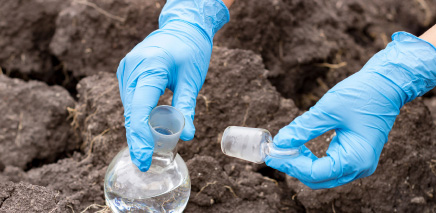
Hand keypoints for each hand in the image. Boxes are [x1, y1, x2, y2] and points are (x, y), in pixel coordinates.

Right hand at [117, 0, 228, 170]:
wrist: (182, 27)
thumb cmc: (191, 50)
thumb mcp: (192, 79)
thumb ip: (187, 107)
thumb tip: (188, 135)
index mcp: (149, 68)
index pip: (140, 110)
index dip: (140, 138)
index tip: (143, 159)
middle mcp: (131, 68)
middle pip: (131, 112)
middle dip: (137, 138)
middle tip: (145, 162)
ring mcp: (126, 69)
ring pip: (129, 106)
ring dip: (136, 127)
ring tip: (148, 148)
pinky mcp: (127, 71)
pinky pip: (130, 98)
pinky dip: (137, 113)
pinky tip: (146, 127)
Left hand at [266, 32, 435, 188]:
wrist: (387, 84)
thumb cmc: (362, 94)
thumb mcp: (328, 110)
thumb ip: (303, 128)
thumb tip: (280, 142)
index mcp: (356, 159)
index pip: (315, 172)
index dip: (291, 165)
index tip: (272, 154)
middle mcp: (359, 167)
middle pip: (318, 179)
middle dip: (295, 167)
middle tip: (275, 153)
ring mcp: (358, 163)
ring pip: (323, 175)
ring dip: (302, 164)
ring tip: (285, 148)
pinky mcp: (354, 155)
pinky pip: (329, 165)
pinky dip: (312, 160)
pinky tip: (299, 146)